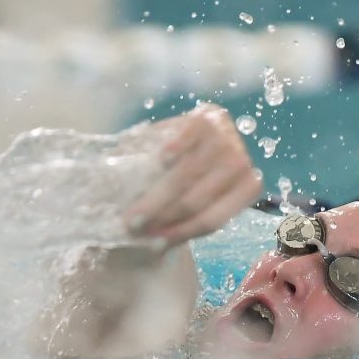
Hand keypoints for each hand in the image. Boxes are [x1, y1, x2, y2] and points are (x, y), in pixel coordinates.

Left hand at [124, 103, 262, 246]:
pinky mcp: (250, 190)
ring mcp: (244, 165)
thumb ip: (132, 157)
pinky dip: (188, 232)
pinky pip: (217, 220)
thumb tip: (107, 175)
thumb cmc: (156, 161)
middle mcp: (229, 138)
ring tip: (145, 237)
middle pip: (193, 174)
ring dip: (171, 225)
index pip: (191, 132)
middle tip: (131, 222)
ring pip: (205, 203)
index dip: (178, 145)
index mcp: (205, 118)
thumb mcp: (143, 150)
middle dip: (159, 202)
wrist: (183, 178)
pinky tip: (165, 240)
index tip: (159, 161)